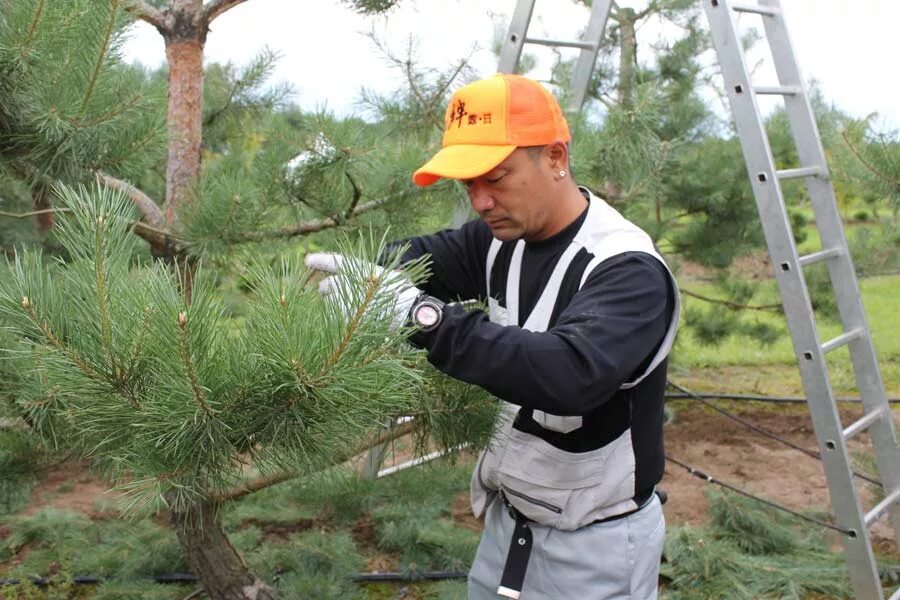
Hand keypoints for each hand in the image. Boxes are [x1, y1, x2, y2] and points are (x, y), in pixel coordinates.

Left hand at [304, 252, 420, 330]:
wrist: (408, 313)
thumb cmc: (403, 294)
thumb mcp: (388, 276)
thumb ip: (367, 275)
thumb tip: (355, 278)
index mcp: (359, 269)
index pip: (334, 262)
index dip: (320, 260)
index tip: (307, 261)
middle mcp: (348, 283)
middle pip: (326, 285)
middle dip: (327, 289)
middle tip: (337, 294)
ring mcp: (343, 301)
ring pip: (329, 303)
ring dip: (336, 305)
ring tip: (355, 311)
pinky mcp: (342, 318)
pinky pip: (333, 319)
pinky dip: (338, 319)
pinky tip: (353, 322)